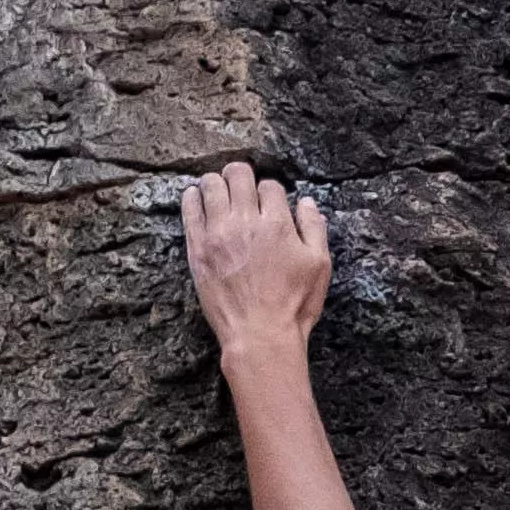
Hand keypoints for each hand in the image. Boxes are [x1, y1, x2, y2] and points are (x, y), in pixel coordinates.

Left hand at [180, 159, 329, 360]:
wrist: (259, 335)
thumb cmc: (293, 304)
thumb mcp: (319, 265)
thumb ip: (314, 227)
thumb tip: (305, 201)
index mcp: (277, 223)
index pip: (270, 185)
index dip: (271, 191)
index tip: (269, 202)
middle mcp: (245, 222)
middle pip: (238, 175)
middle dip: (242, 175)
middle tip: (242, 185)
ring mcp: (218, 234)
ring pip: (211, 185)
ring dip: (217, 182)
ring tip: (219, 190)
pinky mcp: (197, 248)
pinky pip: (189, 209)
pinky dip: (193, 197)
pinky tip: (197, 197)